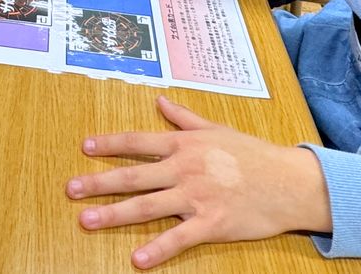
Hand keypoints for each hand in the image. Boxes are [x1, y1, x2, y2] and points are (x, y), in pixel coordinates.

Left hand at [66, 96, 332, 268]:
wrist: (290, 182)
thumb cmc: (253, 154)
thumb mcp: (217, 128)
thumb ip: (183, 118)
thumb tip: (160, 101)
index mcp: (184, 145)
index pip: (138, 142)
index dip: (109, 144)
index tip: (85, 147)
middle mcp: (184, 169)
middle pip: (133, 176)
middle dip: (99, 182)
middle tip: (71, 189)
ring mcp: (196, 197)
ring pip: (147, 205)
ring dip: (114, 213)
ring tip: (86, 220)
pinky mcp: (212, 223)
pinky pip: (179, 238)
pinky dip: (158, 249)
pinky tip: (137, 258)